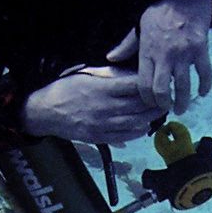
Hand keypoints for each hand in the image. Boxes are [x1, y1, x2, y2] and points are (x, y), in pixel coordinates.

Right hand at [19, 65, 165, 144]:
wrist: (45, 112)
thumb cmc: (65, 89)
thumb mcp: (86, 75)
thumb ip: (108, 76)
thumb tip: (130, 75)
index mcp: (102, 89)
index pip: (134, 86)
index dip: (149, 85)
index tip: (159, 82)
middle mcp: (105, 107)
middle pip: (138, 107)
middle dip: (155, 103)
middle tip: (166, 99)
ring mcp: (102, 124)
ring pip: (134, 123)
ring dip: (150, 119)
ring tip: (159, 113)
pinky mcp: (98, 137)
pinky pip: (123, 137)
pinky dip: (136, 132)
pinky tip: (143, 127)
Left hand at [107, 0, 211, 113]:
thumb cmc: (160, 10)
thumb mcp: (139, 26)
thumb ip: (126, 45)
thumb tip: (111, 58)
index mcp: (147, 51)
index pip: (143, 84)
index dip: (147, 99)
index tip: (150, 104)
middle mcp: (164, 56)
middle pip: (161, 90)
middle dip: (163, 104)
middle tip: (167, 108)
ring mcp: (183, 53)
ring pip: (183, 86)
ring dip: (184, 101)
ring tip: (183, 108)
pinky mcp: (200, 49)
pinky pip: (204, 73)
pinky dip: (204, 86)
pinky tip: (203, 92)